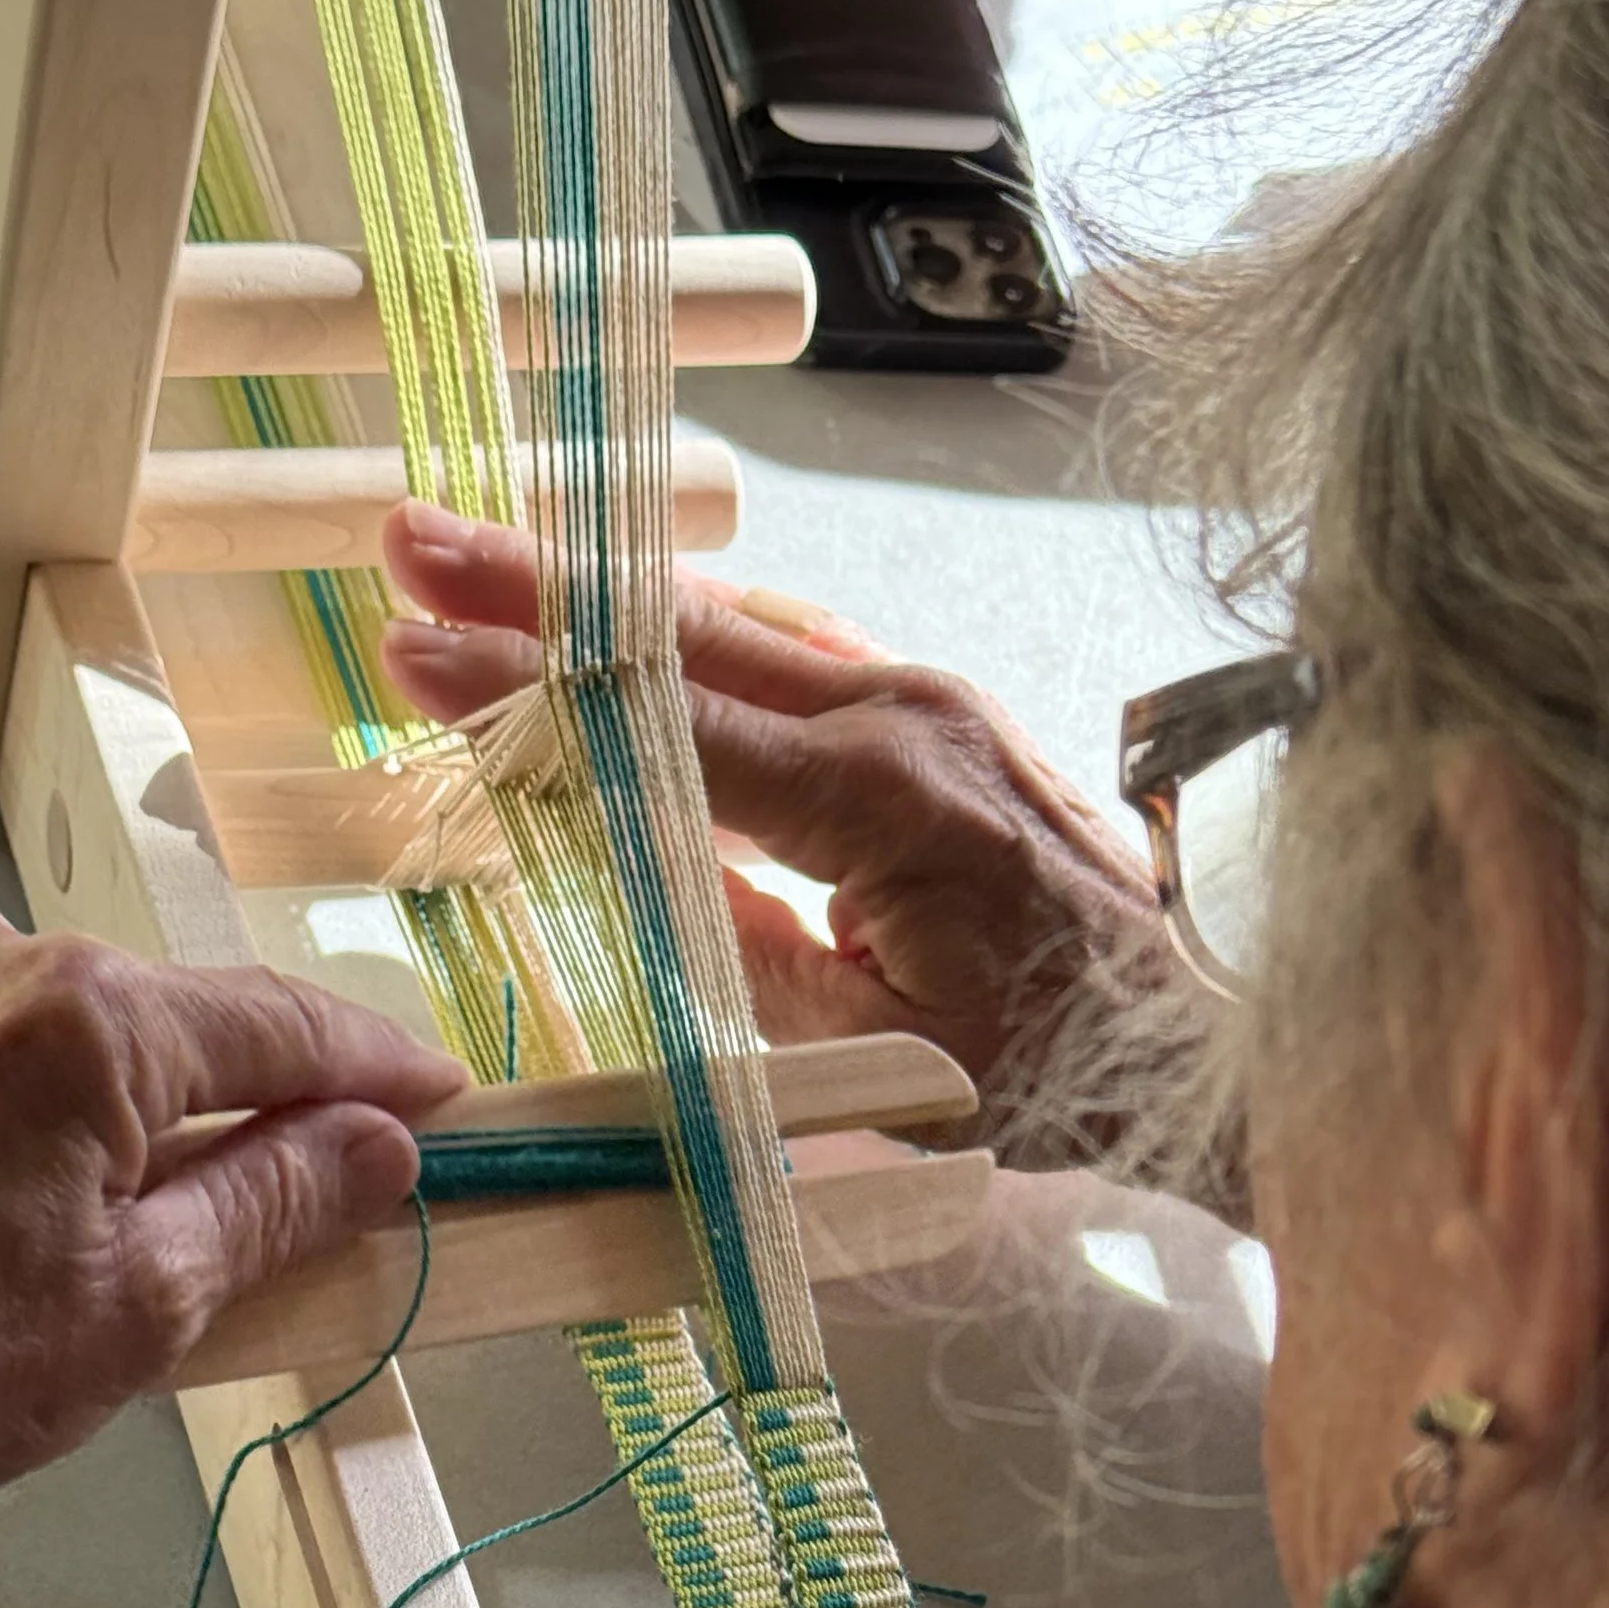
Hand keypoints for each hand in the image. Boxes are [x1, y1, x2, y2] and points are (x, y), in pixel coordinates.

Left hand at [0, 901, 464, 1607]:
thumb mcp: (149, 1305)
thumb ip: (280, 1198)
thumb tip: (381, 1142)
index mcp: (81, 1020)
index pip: (273, 1026)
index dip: (367, 1067)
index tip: (429, 1090)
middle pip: (137, 1022)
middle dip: (186, 1109)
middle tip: (208, 1221)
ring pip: (12, 1026)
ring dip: (49, 1104)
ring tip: (23, 1233)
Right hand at [378, 503, 1169, 1153]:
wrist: (1194, 1043)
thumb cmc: (1051, 1068)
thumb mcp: (872, 1046)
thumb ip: (742, 955)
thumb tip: (639, 873)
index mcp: (883, 800)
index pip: (668, 730)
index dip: (533, 690)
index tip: (421, 654)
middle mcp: (907, 718)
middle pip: (690, 635)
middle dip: (539, 585)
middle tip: (413, 539)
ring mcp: (932, 703)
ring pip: (740, 626)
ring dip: (604, 597)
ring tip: (480, 560)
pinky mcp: (943, 716)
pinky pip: (796, 655)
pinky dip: (692, 633)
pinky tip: (618, 614)